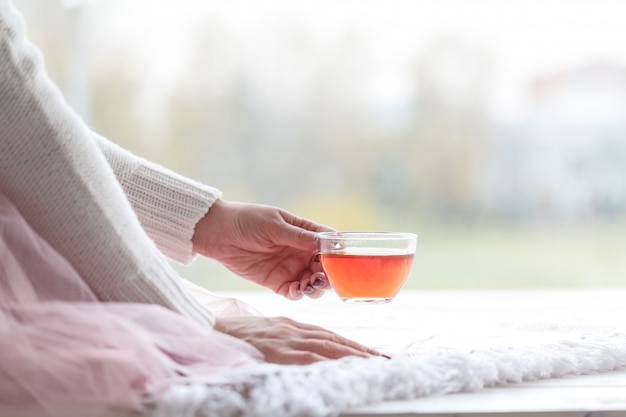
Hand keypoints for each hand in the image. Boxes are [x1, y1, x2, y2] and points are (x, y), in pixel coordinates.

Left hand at [193, 199, 333, 299]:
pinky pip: (295, 292)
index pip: (329, 244)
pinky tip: (298, 290)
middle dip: (329, 275)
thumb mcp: (274, 225)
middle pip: (325, 267)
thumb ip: (298, 237)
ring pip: (313, 283)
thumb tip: (323, 243)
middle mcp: (300, 252)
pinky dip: (300, 294)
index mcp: (304, 233)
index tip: (342, 261)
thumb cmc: (247, 220)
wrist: (218, 233)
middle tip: (324, 277)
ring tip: (311, 285)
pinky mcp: (277, 282)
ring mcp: (290, 268)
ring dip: (316, 287)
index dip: (338, 253)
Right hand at [214, 316, 379, 363]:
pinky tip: (343, 365)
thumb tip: (309, 357)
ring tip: (376, 363)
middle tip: (386, 359)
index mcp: (291, 327)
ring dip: (354, 354)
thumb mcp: (265, 337)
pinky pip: (308, 356)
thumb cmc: (235, 337)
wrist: (207, 329)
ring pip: (327, 346)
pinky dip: (329, 360)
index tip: (373, 353)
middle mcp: (292, 330)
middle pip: (334, 340)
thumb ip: (287, 344)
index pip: (329, 336)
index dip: (353, 345)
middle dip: (362, 350)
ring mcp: (285, 339)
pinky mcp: (276, 349)